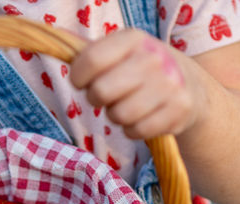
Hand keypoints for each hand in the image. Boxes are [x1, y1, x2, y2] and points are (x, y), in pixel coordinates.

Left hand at [70, 29, 206, 139]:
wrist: (191, 88)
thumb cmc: (140, 70)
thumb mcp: (119, 52)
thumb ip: (87, 50)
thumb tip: (48, 36)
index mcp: (133, 39)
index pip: (91, 60)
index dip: (78, 77)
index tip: (81, 81)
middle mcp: (154, 58)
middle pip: (101, 92)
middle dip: (97, 99)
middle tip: (107, 96)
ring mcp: (169, 85)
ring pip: (118, 115)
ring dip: (116, 116)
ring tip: (126, 106)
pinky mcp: (178, 111)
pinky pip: (137, 131)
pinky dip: (133, 130)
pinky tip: (142, 118)